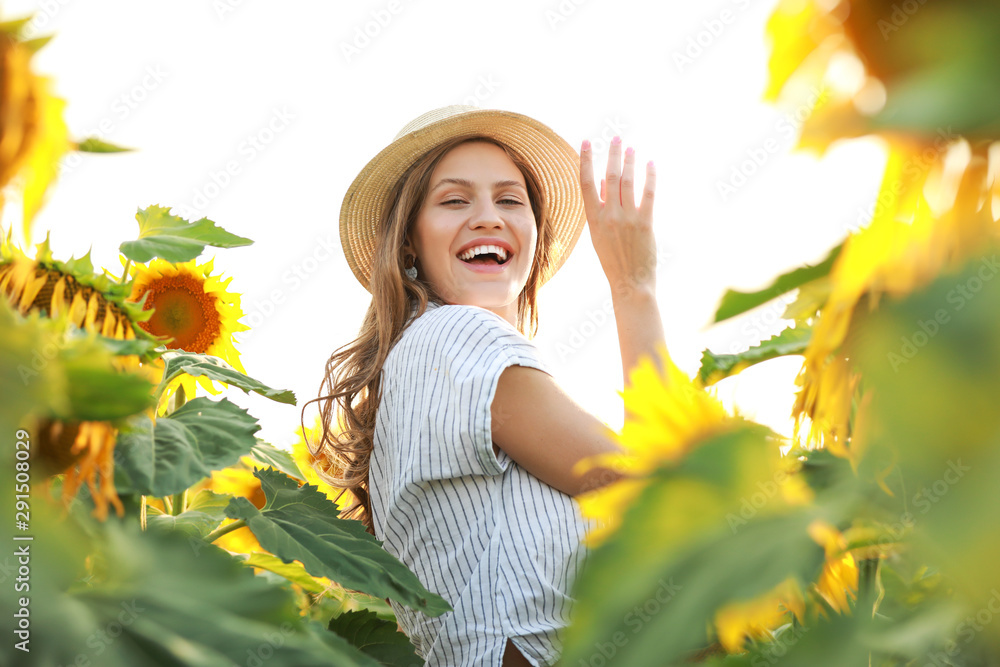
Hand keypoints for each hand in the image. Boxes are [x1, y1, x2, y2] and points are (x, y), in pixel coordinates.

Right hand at [579, 136, 657, 297]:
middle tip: (615, 138)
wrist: (629, 283)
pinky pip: (648, 194)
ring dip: (629, 162)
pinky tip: (650, 164)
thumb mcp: (599, 234)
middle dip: (612, 155)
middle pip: (609, 177)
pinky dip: (649, 177)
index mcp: (594, 219)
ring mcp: (628, 219)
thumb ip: (601, 208)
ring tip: (630, 148)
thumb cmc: (614, 259)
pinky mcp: (646, 223)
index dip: (585, 160)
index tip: (586, 142)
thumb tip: (603, 182)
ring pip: (628, 182)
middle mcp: (609, 216)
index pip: (586, 183)